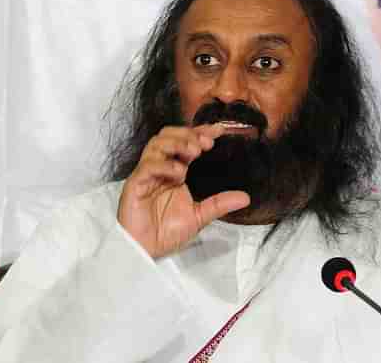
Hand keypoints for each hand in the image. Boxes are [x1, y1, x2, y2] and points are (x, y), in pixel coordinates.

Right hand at [117, 124, 249, 257]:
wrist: (146, 250)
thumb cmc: (166, 232)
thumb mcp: (199, 216)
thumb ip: (219, 204)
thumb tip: (245, 198)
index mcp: (174, 171)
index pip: (186, 143)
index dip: (201, 132)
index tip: (219, 130)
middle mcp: (160, 168)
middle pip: (169, 136)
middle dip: (188, 135)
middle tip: (206, 143)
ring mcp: (146, 175)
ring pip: (156, 145)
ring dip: (177, 143)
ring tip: (194, 152)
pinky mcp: (135, 185)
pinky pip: (147, 167)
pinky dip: (163, 165)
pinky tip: (179, 172)